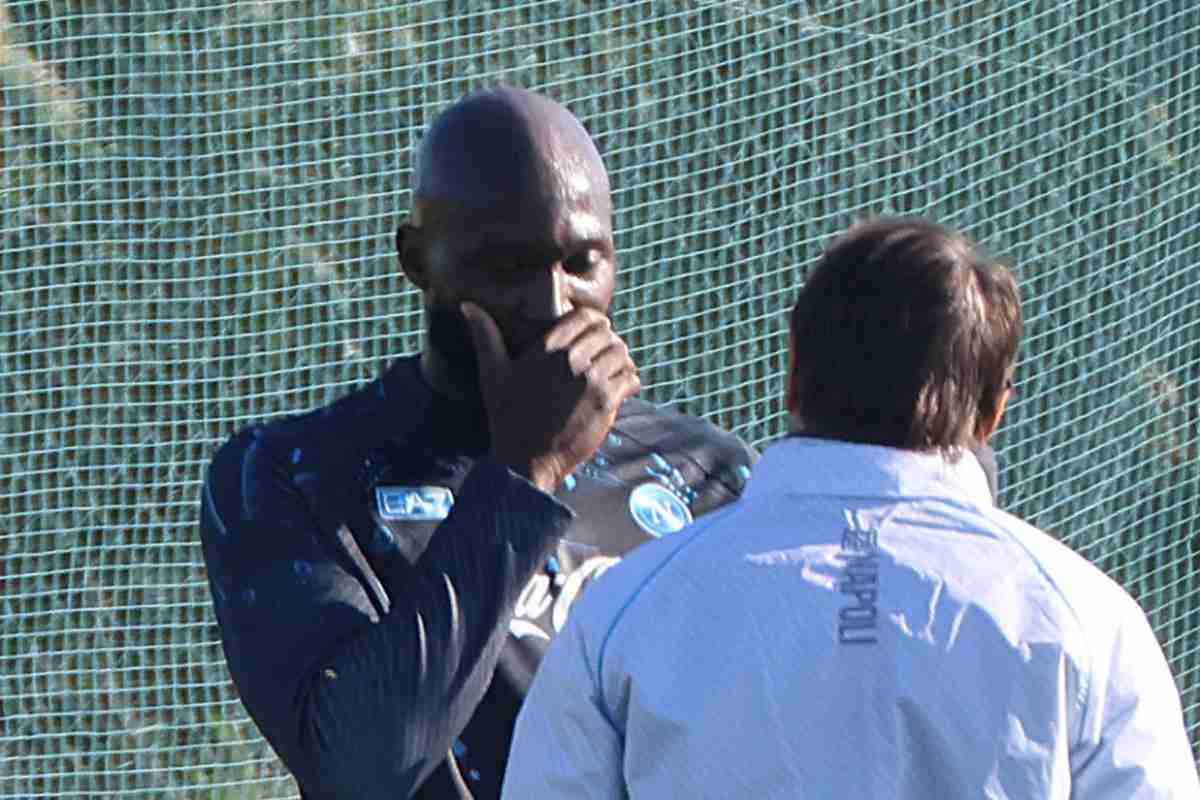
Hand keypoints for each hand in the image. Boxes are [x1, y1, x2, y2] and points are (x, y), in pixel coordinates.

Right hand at [461, 303, 640, 492]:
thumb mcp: (492, 373)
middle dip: (607, 341)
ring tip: (614, 370)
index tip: (593, 332)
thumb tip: (467, 305)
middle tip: (603, 354)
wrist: (525, 460)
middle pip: (607, 334)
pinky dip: (629, 381)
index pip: (585, 317)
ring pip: (621, 353)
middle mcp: (571, 360)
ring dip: (620, 360)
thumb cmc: (507, 417)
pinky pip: (630, 378)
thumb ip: (485, 336)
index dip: (593, 322)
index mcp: (547, 349)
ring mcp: (591, 381)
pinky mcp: (606, 403)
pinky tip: (621, 389)